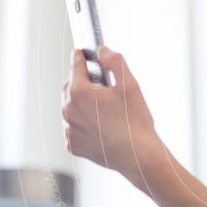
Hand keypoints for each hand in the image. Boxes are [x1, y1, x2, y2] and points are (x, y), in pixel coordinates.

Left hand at [61, 47, 160, 180]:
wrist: (138, 156)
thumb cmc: (135, 121)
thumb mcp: (129, 84)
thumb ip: (114, 62)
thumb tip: (102, 51)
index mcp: (79, 93)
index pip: (75, 66)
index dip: (81, 57)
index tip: (82, 52)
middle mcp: (69, 111)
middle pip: (70, 87)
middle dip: (82, 81)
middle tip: (101, 83)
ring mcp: (70, 129)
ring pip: (71, 108)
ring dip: (82, 104)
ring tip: (104, 108)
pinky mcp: (74, 145)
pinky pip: (74, 128)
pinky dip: (83, 124)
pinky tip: (101, 125)